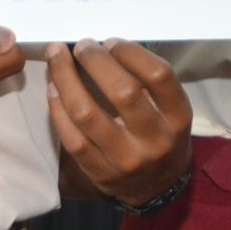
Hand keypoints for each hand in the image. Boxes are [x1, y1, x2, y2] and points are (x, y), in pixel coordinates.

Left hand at [46, 39, 193, 207]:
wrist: (156, 187)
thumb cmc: (161, 135)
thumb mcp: (171, 110)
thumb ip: (148, 83)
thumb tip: (104, 47)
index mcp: (178, 117)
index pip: (158, 75)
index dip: (130, 52)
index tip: (111, 41)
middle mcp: (155, 140)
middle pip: (123, 91)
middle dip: (96, 60)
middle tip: (82, 45)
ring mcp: (125, 160)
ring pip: (87, 113)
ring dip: (66, 79)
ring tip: (57, 57)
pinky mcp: (99, 173)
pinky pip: (72, 137)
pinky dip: (57, 108)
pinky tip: (53, 88)